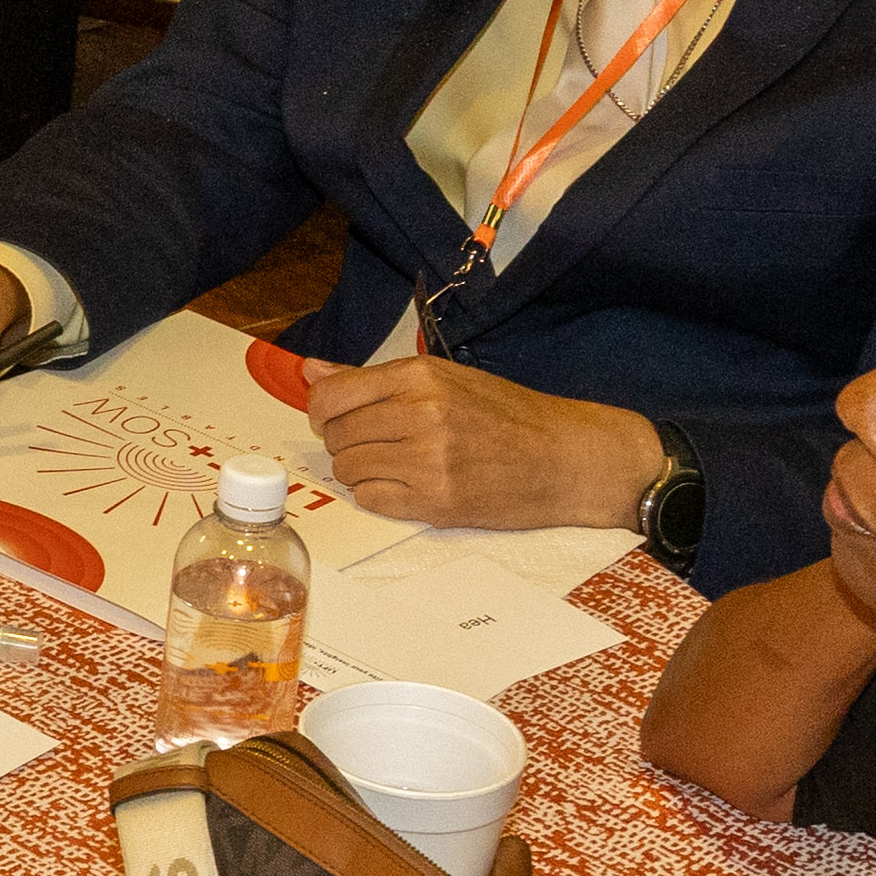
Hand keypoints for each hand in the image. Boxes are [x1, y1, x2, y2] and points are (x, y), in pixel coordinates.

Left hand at [296, 355, 669, 531]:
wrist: (564, 457)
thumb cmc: (507, 414)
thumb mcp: (446, 379)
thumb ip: (373, 379)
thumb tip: (311, 372)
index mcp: (421, 376)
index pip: (332, 396)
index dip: (323, 410)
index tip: (334, 417)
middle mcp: (420, 414)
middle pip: (336, 435)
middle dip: (345, 441)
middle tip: (377, 443)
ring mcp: (428, 462)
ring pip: (348, 470)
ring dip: (361, 470)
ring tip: (396, 463)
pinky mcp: (436, 503)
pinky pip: (371, 500)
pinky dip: (378, 495)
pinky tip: (407, 485)